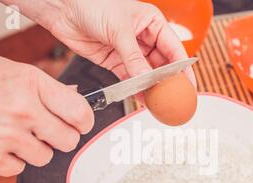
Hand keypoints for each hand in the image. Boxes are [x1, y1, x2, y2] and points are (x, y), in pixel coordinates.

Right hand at [0, 56, 93, 176]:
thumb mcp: (9, 71)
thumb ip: (44, 86)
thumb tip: (75, 99)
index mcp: (30, 83)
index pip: (79, 112)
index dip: (84, 122)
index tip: (80, 125)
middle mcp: (22, 110)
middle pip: (68, 140)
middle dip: (61, 139)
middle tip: (47, 132)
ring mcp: (6, 136)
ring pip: (45, 157)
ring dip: (34, 150)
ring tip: (12, 134)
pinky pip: (19, 168)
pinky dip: (10, 160)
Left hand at [3, 0, 195, 83]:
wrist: (64, 9)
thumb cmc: (92, 4)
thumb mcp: (119, 29)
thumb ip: (133, 57)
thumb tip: (146, 79)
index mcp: (152, 23)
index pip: (174, 49)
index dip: (183, 69)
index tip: (189, 86)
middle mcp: (144, 37)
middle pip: (161, 64)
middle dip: (167, 82)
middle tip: (173, 99)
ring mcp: (129, 51)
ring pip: (145, 74)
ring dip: (151, 88)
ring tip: (158, 103)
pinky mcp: (114, 61)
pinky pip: (129, 79)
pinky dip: (134, 89)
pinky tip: (140, 99)